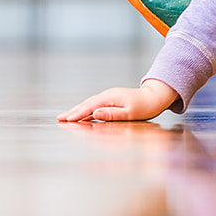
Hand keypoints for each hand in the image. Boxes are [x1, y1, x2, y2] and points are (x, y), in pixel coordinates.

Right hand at [58, 79, 177, 121]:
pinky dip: (85, 109)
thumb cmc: (145, 107)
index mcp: (110, 98)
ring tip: (66, 117)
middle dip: (73, 112)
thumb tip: (95, 113)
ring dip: (77, 110)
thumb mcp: (130, 113)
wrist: (155, 97)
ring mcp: (109, 96)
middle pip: (86, 104)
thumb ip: (112, 114)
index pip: (90, 107)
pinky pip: (94, 104)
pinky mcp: (111, 99)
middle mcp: (107, 95)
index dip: (77, 114)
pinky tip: (81, 114)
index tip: (66, 120)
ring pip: (89, 104)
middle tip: (59, 119)